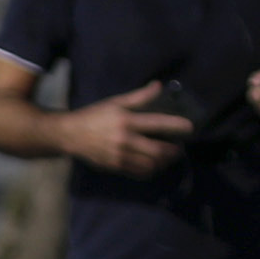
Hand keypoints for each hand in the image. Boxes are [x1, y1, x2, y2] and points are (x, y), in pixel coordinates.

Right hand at [57, 84, 192, 172]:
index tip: (190, 127)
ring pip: (151, 164)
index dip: (176, 126)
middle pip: (158, 150)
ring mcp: (120, 156)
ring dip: (165, 162)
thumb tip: (159, 86)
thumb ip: (139, 96)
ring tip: (169, 156)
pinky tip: (156, 164)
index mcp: (126, 120)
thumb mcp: (115, 102)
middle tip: (180, 147)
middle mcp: (125, 140)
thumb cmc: (94, 115)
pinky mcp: (116, 166)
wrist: (70, 135)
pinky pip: (140, 172)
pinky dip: (152, 170)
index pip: (157, 123)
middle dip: (173, 150)